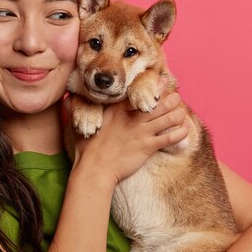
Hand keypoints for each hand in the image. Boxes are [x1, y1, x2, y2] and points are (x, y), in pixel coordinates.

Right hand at [65, 79, 188, 183]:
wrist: (94, 170)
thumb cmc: (87, 147)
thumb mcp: (81, 123)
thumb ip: (77, 108)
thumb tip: (67, 100)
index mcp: (118, 108)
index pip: (140, 91)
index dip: (154, 85)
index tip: (162, 81)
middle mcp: (132, 117)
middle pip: (159, 102)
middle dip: (171, 97)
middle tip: (175, 96)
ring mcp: (141, 132)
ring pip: (168, 117)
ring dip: (178, 112)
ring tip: (181, 111)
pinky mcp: (148, 147)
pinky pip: (170, 137)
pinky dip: (180, 132)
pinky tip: (184, 129)